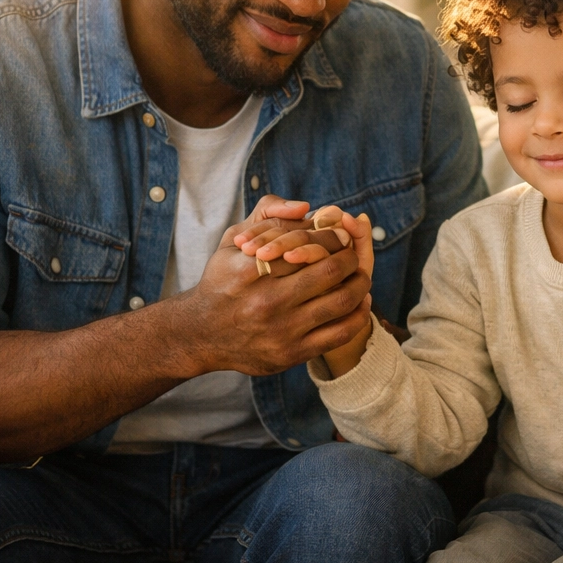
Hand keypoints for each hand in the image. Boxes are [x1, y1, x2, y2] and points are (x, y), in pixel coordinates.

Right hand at [236, 203, 379, 377]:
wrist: (202, 334)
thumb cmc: (223, 280)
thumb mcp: (233, 240)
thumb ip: (267, 215)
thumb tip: (306, 208)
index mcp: (252, 270)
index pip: (310, 244)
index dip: (334, 236)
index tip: (341, 234)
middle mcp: (267, 301)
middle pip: (332, 269)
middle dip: (351, 256)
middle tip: (353, 252)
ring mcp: (282, 330)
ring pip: (342, 301)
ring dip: (360, 283)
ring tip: (360, 275)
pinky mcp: (292, 353)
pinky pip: (341, 333)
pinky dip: (358, 315)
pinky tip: (359, 302)